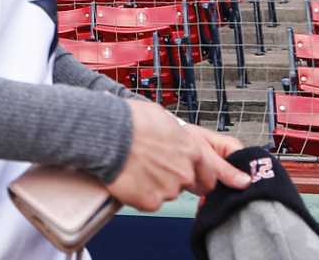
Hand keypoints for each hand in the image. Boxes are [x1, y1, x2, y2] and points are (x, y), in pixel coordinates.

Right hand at [104, 100, 250, 211]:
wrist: (109, 134)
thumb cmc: (131, 120)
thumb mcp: (162, 116)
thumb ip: (177, 135)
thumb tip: (175, 136)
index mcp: (192, 151)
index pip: (209, 175)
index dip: (199, 177)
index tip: (193, 179)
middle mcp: (185, 173)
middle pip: (186, 185)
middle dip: (173, 179)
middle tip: (154, 168)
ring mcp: (169, 190)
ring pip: (166, 193)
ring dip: (154, 185)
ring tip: (135, 168)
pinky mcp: (151, 202)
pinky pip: (148, 201)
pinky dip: (139, 194)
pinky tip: (129, 178)